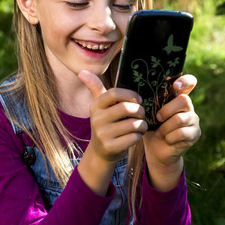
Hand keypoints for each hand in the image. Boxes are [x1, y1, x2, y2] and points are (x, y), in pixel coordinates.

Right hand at [77, 70, 147, 194]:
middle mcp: (96, 119)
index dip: (130, 95)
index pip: (114, 93)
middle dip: (139, 111)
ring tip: (140, 126)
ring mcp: (102, 134)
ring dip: (142, 124)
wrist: (100, 153)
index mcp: (95, 106)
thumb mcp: (99, 106)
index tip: (138, 100)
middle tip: (141, 114)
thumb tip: (82, 71)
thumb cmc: (105, 124)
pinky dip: (139, 136)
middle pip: (126, 108)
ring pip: (133, 124)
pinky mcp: (111, 147)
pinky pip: (134, 137)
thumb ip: (94, 87)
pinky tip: (135, 136)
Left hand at [143, 74, 200, 190]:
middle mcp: (188, 107)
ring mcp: (193, 120)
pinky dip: (170, 137)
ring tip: (159, 132)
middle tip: (157, 118)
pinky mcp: (194, 134)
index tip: (175, 85)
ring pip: (180, 118)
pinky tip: (165, 139)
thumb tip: (135, 91)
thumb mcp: (148, 113)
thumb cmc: (151, 127)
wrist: (156, 150)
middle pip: (184, 100)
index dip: (185, 81)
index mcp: (177, 97)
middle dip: (167, 110)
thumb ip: (149, 101)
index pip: (189, 82)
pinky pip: (182, 133)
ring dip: (165, 127)